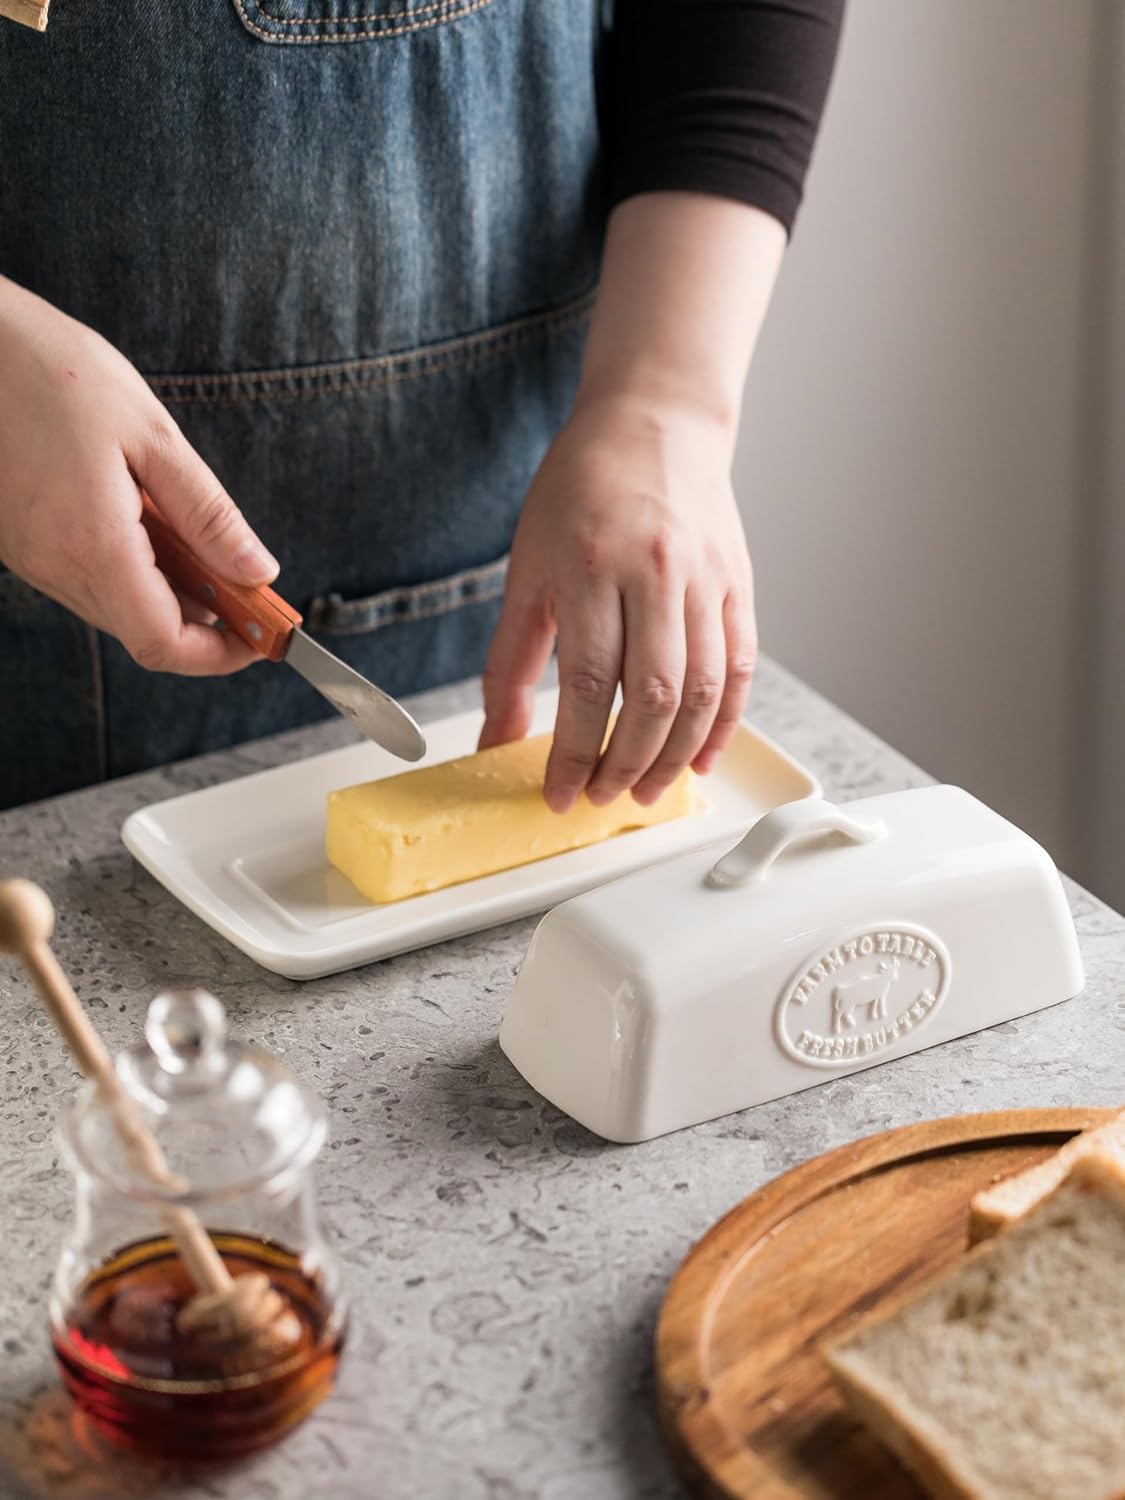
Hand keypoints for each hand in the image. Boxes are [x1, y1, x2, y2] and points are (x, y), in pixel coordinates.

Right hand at [0, 277, 277, 674]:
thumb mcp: (152, 435)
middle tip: (250, 585)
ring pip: (118, 609)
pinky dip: (136, 570)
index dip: (220, 655)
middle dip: (207, 623)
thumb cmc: (51, 371)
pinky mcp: (24, 543)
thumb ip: (208, 514)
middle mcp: (56, 567)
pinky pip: (90, 579)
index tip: (262, 637)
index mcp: (94, 547)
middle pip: (144, 633)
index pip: (164, 643)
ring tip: (203, 543)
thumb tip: (257, 570)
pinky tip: (153, 523)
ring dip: (172, 595)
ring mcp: (34, 560)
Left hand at [480, 390, 756, 810]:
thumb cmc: (581, 490)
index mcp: (592, 566)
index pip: (588, 683)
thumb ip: (512, 661)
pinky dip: (725, 723)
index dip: (574, 751)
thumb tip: (496, 739)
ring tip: (648, 791)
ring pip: (702, 692)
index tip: (559, 792)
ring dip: (676, 756)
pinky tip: (701, 759)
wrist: (655, 422)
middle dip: (626, 765)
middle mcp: (657, 573)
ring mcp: (707, 580)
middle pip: (653, 697)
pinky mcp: (739, 585)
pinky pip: (740, 668)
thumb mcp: (528, 567)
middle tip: (603, 799)